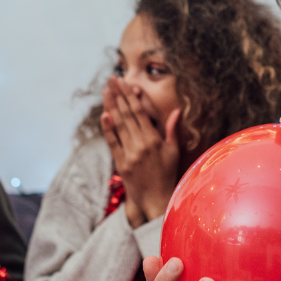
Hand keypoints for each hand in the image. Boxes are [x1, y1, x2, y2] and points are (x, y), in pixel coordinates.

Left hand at [101, 77, 180, 226]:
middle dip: (118, 95)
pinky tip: (104, 115)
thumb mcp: (174, 151)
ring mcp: (130, 154)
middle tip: (110, 79)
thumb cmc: (168, 175)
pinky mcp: (121, 164)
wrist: (158, 200)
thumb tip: (176, 111)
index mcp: (155, 140)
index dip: (130, 95)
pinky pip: (113, 143)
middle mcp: (141, 144)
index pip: (139, 112)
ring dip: (110, 106)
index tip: (123, 82)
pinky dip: (107, 129)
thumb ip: (172, 130)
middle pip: (126, 114)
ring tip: (105, 91)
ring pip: (118, 125)